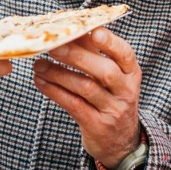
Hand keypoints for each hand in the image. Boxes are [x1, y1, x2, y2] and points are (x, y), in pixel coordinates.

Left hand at [32, 27, 140, 168]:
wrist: (120, 141)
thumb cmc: (110, 99)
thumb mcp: (111, 78)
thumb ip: (94, 53)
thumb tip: (72, 28)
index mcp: (131, 73)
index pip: (125, 54)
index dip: (111, 42)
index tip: (93, 31)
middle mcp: (126, 91)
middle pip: (105, 71)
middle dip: (77, 56)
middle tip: (53, 46)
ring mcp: (113, 110)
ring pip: (86, 88)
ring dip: (59, 74)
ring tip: (39, 65)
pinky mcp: (97, 125)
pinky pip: (73, 105)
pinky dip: (55, 91)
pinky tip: (40, 82)